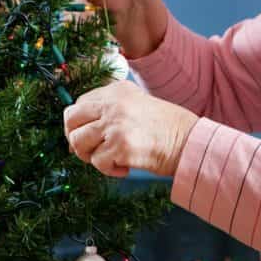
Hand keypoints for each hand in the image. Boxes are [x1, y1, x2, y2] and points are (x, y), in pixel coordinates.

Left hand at [63, 81, 197, 176]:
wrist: (189, 141)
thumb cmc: (164, 128)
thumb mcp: (136, 104)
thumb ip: (109, 110)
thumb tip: (76, 133)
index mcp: (115, 90)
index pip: (79, 104)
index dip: (78, 125)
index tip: (87, 137)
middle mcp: (113, 104)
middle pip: (70, 120)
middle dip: (74, 139)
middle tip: (89, 152)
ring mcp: (115, 124)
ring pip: (78, 142)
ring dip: (90, 156)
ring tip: (109, 159)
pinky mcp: (120, 146)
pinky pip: (97, 162)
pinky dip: (108, 170)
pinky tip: (125, 168)